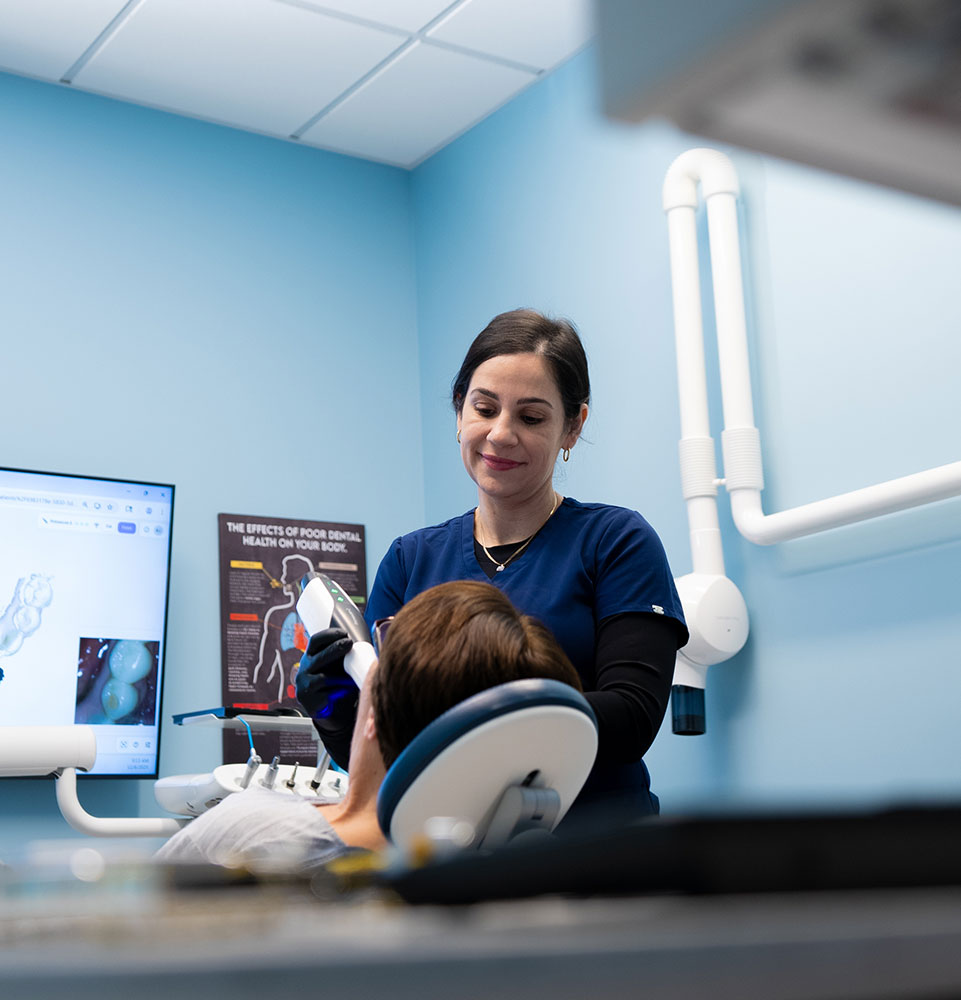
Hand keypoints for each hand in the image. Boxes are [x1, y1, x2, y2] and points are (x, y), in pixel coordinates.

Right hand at [295, 627, 358, 767]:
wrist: (333, 712)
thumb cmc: (338, 683)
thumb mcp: (338, 666)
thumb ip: (345, 656)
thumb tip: (364, 645)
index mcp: (310, 657)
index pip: (315, 641)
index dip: (328, 635)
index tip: (344, 633)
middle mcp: (304, 670)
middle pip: (318, 657)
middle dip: (335, 649)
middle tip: (349, 644)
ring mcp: (305, 687)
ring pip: (323, 679)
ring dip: (340, 675)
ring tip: (351, 674)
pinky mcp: (311, 702)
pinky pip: (327, 696)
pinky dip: (339, 693)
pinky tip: (346, 691)